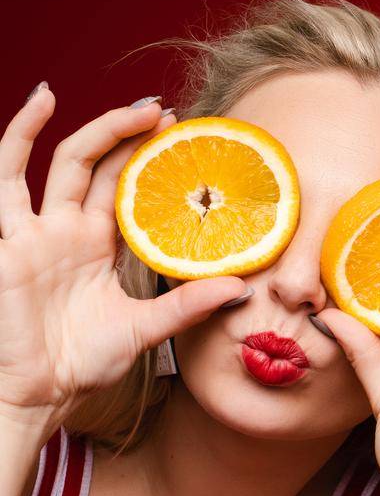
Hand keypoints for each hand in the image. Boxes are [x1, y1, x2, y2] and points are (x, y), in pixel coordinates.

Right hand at [0, 87, 245, 432]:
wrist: (35, 393)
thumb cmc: (81, 363)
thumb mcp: (145, 329)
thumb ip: (187, 306)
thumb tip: (241, 288)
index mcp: (98, 247)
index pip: (127, 190)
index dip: (151, 162)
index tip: (185, 137)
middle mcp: (67, 230)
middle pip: (100, 166)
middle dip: (131, 136)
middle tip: (170, 116)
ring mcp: (36, 231)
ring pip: (63, 162)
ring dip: (96, 130)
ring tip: (134, 108)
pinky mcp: (10, 239)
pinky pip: (5, 178)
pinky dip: (18, 135)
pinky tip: (40, 102)